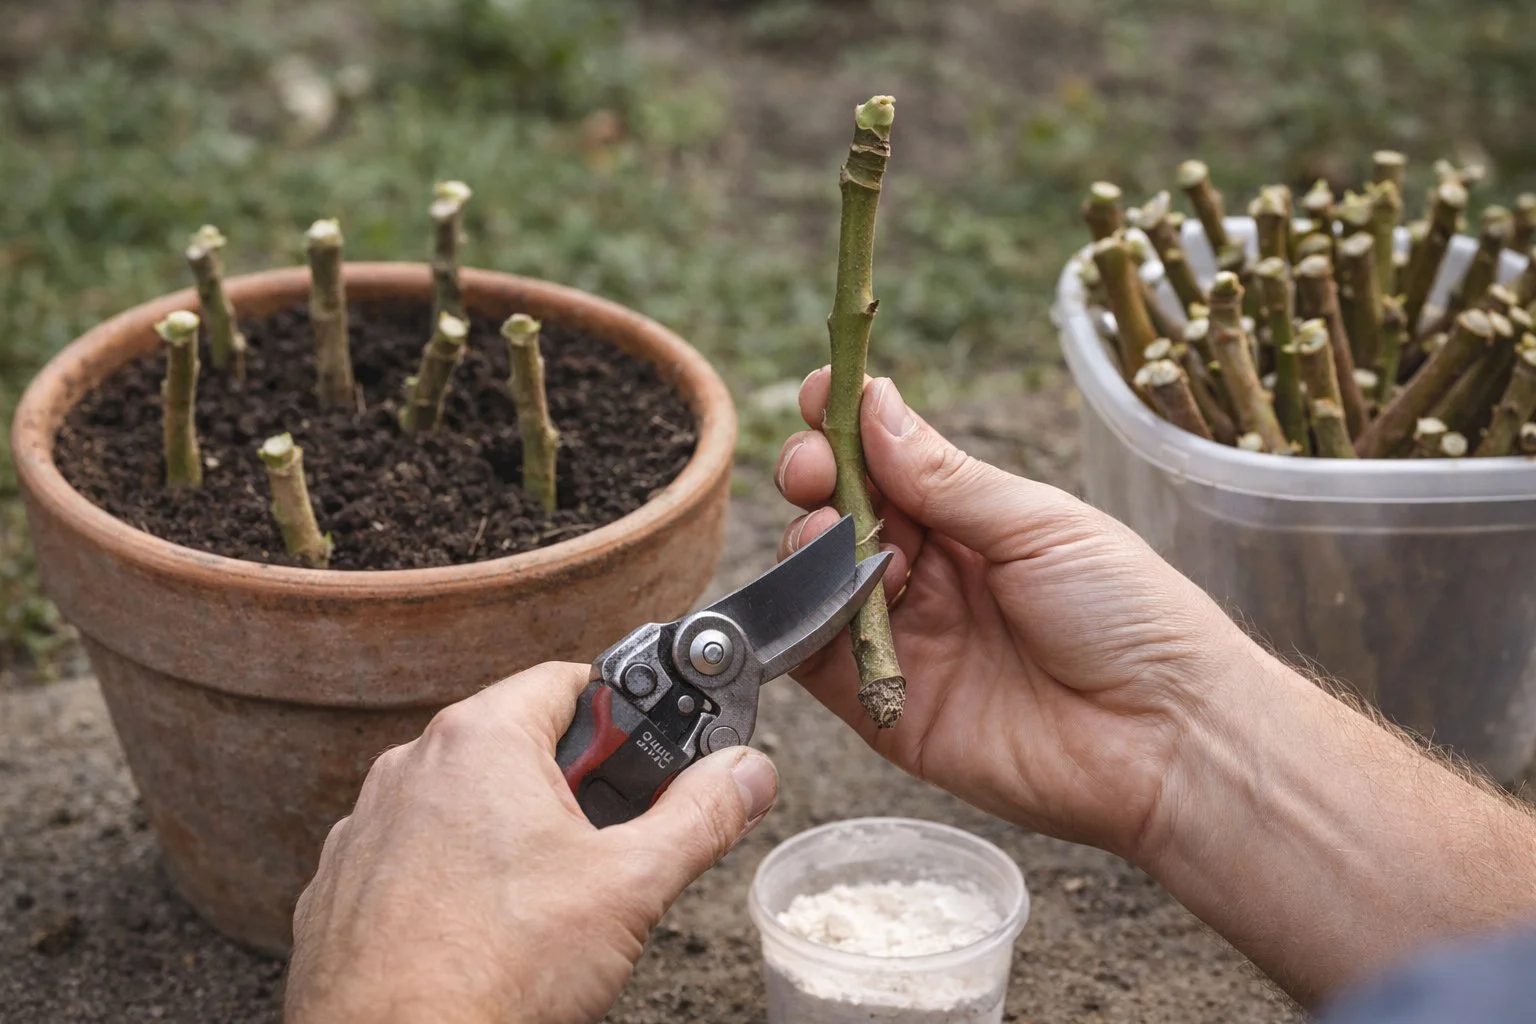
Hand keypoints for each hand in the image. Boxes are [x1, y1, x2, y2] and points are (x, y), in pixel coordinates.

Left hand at [285, 662, 778, 1023]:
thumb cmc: (496, 971)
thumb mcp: (632, 886)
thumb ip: (701, 815)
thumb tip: (746, 772)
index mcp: (481, 738)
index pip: (571, 681)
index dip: (624, 717)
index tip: (648, 761)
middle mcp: (413, 763)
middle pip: (520, 741)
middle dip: (574, 786)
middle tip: (607, 847)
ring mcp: (370, 821)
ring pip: (467, 799)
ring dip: (512, 829)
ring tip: (546, 900)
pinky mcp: (344, 880)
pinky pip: (418, 849)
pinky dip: (456, 872)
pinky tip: (486, 925)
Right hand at [775, 370, 1263, 859]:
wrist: (1165, 739)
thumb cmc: (1130, 616)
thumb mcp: (1040, 524)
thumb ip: (947, 476)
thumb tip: (874, 404)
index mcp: (974, 521)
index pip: (889, 461)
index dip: (848, 427)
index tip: (819, 394)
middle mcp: (932, 575)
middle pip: (843, 514)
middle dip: (816, 477)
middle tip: (814, 469)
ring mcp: (906, 640)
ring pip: (820, 580)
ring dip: (808, 545)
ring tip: (832, 534)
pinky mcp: (886, 708)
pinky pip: (818, 664)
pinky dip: (798, 626)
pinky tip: (814, 596)